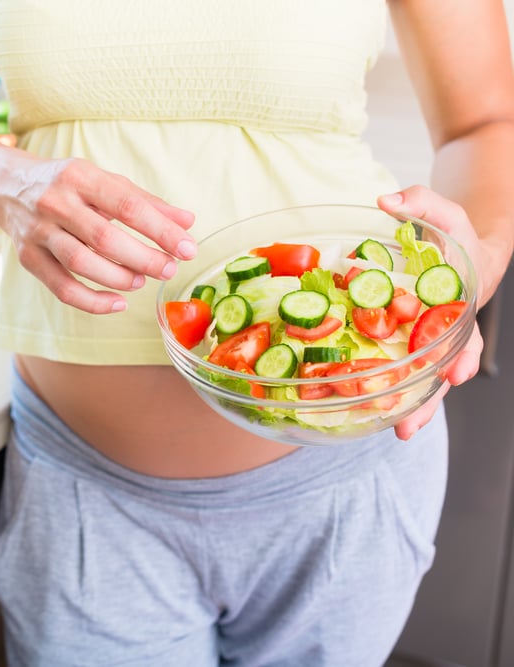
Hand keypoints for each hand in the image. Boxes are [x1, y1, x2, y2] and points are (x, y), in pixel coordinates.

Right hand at [0, 154, 196, 313]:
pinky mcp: (28, 257)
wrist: (6, 186)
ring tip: (142, 281)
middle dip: (143, 258)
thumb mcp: (103, 181)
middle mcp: (55, 202)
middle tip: (169, 269)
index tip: (187, 248)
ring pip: (81, 263)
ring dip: (118, 278)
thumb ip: (145, 202)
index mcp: (80, 176)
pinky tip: (118, 303)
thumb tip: (187, 223)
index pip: (126, 205)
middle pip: (104, 238)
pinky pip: (61, 287)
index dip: (160, 230)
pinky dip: (92, 301)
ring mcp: (38, 232)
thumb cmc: (66, 185)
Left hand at [377, 185, 484, 439]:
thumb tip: (386, 200)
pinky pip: (396, 368)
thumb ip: (423, 203)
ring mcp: (426, 343)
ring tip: (394, 432)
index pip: (465, 336)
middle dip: (429, 401)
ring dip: (409, 406)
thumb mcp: (446, 214)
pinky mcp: (403, 344)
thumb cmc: (455, 235)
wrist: (456, 248)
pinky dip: (385, 388)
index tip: (456, 373)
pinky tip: (365, 409)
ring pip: (420, 380)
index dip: (461, 355)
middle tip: (409, 427)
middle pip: (441, 372)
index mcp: (462, 307)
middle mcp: (445, 332)